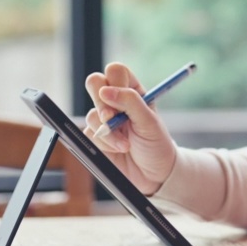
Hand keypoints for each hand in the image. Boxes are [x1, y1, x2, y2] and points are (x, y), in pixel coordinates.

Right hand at [83, 62, 177, 194]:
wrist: (154, 174)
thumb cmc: (157, 144)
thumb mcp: (149, 121)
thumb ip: (130, 102)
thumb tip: (105, 91)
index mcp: (133, 91)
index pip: (115, 71)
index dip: (114, 81)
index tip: (120, 100)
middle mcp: (116, 101)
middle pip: (94, 83)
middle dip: (102, 102)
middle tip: (112, 118)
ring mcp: (104, 119)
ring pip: (91, 113)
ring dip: (109, 131)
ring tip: (126, 143)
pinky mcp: (96, 137)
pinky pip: (89, 133)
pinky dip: (106, 143)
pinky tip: (120, 149)